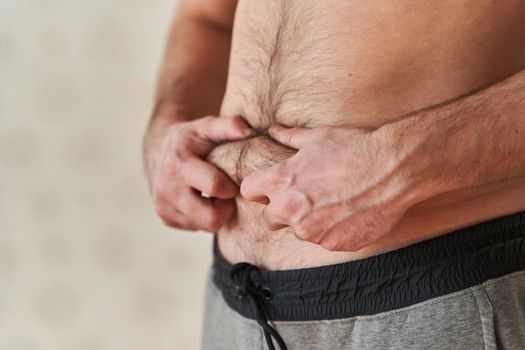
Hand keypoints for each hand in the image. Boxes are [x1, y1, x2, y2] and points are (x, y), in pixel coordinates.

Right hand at [146, 116, 251, 231]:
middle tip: (226, 193)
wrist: (160, 150)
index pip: (214, 186)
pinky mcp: (165, 218)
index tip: (232, 181)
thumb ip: (227, 126)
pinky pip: (196, 228)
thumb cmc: (192, 139)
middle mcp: (167, 189)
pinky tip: (202, 200)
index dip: (230, 187)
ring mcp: (164, 207)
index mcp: (179, 165)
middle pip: (210, 219)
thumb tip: (247, 131)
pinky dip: (203, 217)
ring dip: (214, 213)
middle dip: (224, 208)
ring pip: (205, 226)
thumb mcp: (206, 127)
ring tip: (214, 195)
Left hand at [240, 124, 417, 250]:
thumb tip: (273, 130)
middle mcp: (290, 211)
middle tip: (304, 198)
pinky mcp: (334, 244)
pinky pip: (325, 240)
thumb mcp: (318, 137)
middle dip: (280, 210)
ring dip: (309, 221)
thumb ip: (290, 137)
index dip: (258, 189)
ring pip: (299, 231)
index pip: (248, 191)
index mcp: (281, 182)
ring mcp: (312, 232)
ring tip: (334, 203)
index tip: (269, 188)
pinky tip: (350, 213)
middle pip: (269, 219)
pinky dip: (333, 231)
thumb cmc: (355, 147)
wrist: (393, 169)